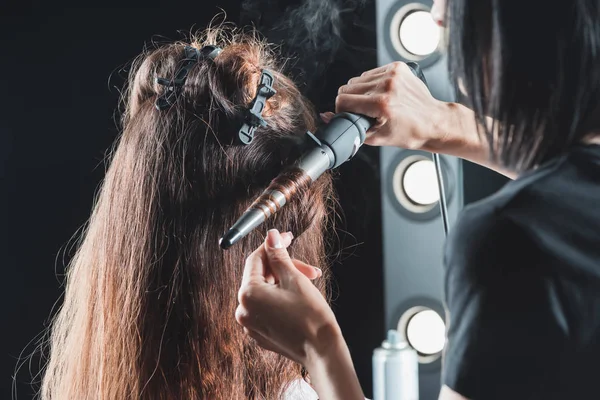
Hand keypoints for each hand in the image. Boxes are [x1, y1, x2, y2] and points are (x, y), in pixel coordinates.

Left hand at [235, 229, 340, 365]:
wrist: (322, 352)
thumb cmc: (311, 316)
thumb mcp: (294, 279)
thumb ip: (278, 255)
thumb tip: (271, 236)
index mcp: (248, 294)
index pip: (255, 259)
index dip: (273, 246)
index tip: (287, 238)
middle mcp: (243, 310)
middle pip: (261, 276)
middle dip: (285, 268)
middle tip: (308, 269)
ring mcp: (250, 324)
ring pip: (266, 291)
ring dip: (286, 282)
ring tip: (309, 283)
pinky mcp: (260, 333)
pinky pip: (267, 307)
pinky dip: (281, 298)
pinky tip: (300, 297)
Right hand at [322, 62, 517, 178]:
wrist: (434, 122)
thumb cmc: (410, 133)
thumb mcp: (377, 137)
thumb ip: (350, 127)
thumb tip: (328, 117)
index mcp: (381, 104)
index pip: (343, 99)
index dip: (341, 110)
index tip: (348, 115)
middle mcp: (387, 85)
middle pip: (348, 87)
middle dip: (351, 101)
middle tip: (363, 112)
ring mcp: (393, 74)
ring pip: (358, 79)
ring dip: (361, 92)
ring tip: (374, 104)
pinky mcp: (398, 67)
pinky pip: (372, 72)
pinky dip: (372, 83)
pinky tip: (383, 94)